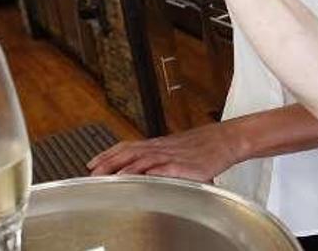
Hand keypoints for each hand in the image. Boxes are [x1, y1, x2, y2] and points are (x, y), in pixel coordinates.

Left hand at [86, 123, 243, 181]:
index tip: (92, 162)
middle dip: (109, 162)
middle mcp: (161, 148)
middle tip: (92, 172)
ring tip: (110, 177)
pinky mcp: (186, 166)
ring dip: (125, 168)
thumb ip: (158, 157)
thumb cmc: (203, 146)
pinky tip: (141, 178)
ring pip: (144, 159)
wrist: (226, 139)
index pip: (127, 146)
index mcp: (158, 144)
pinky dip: (152, 173)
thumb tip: (142, 167)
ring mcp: (173, 156)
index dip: (108, 154)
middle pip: (130, 152)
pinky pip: (165, 169)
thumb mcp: (176, 148)